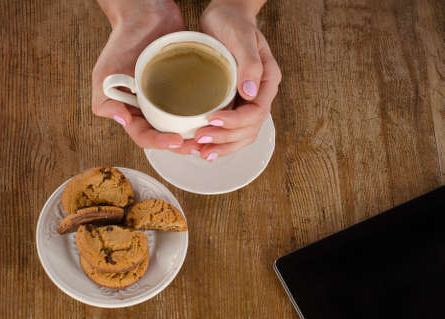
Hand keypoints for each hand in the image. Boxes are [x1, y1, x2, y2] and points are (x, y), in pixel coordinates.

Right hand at [92, 0, 200, 153]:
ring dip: (195, 136)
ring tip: (209, 138)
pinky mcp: (186, 88)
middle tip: (198, 146)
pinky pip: (195, 107)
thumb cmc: (122, 42)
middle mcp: (151, 109)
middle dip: (182, 146)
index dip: (160, 143)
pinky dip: (204, 117)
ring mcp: (169, 100)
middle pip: (167, 136)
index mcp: (133, 111)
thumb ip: (105, 100)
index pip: (145, 136)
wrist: (145, 14)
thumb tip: (121, 120)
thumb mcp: (105, 73)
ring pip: (183, 126)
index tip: (177, 141)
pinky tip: (216, 120)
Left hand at [198, 0, 280, 160]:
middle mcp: (259, 95)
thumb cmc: (233, 23)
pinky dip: (220, 141)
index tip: (211, 120)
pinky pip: (230, 128)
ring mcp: (246, 101)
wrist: (225, 17)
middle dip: (225, 139)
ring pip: (241, 134)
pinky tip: (206, 147)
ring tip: (201, 152)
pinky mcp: (232, 103)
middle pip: (249, 129)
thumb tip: (250, 93)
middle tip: (200, 141)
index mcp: (267, 81)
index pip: (256, 112)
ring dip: (222, 146)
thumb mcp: (242, 38)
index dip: (234, 121)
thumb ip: (250, 64)